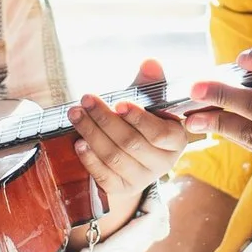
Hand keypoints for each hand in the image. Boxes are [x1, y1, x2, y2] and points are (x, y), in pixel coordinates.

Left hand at [66, 59, 189, 225]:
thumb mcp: (148, 103)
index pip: (159, 133)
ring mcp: (141, 179)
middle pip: (130, 142)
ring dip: (91, 133)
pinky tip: (79, 142)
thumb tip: (150, 63)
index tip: (118, 102)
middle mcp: (162, 163)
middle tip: (86, 100)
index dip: (138, 118)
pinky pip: (103, 175)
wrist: (133, 158)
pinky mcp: (121, 188)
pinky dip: (89, 158)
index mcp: (175, 140)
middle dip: (104, 119)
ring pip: (113, 156)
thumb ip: (149, 84)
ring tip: (75, 114)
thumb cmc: (142, 123)